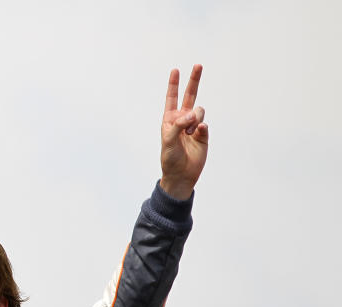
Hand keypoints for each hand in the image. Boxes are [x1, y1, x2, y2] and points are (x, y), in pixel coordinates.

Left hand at [160, 65, 207, 199]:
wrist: (181, 174)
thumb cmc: (170, 158)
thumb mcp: (168, 140)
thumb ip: (178, 125)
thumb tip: (192, 114)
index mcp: (170, 119)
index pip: (172, 98)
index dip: (173, 85)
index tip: (175, 70)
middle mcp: (182, 119)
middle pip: (190, 96)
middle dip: (194, 80)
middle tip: (198, 65)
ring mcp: (194, 125)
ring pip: (199, 110)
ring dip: (194, 119)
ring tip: (188, 134)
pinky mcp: (203, 133)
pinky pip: (205, 124)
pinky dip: (201, 128)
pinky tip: (196, 134)